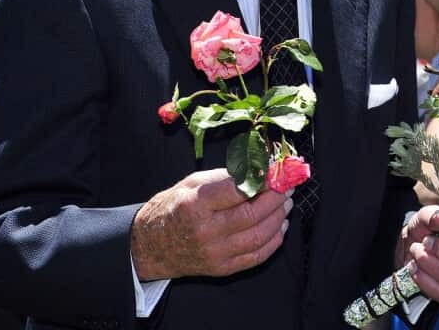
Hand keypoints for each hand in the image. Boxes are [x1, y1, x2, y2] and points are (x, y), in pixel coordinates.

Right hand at [130, 169, 290, 280]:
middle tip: (287, 187)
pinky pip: (256, 256)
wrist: (152, 246)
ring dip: (279, 218)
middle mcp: (205, 230)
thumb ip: (225, 177)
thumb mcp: (192, 183)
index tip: (276, 173)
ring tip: (286, 204)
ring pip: (259, 235)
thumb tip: (260, 169)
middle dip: (276, 198)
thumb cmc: (173, 209)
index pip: (239, 190)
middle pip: (253, 213)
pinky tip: (280, 226)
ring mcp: (214, 253)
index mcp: (195, 204)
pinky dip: (274, 240)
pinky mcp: (221, 269)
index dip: (263, 180)